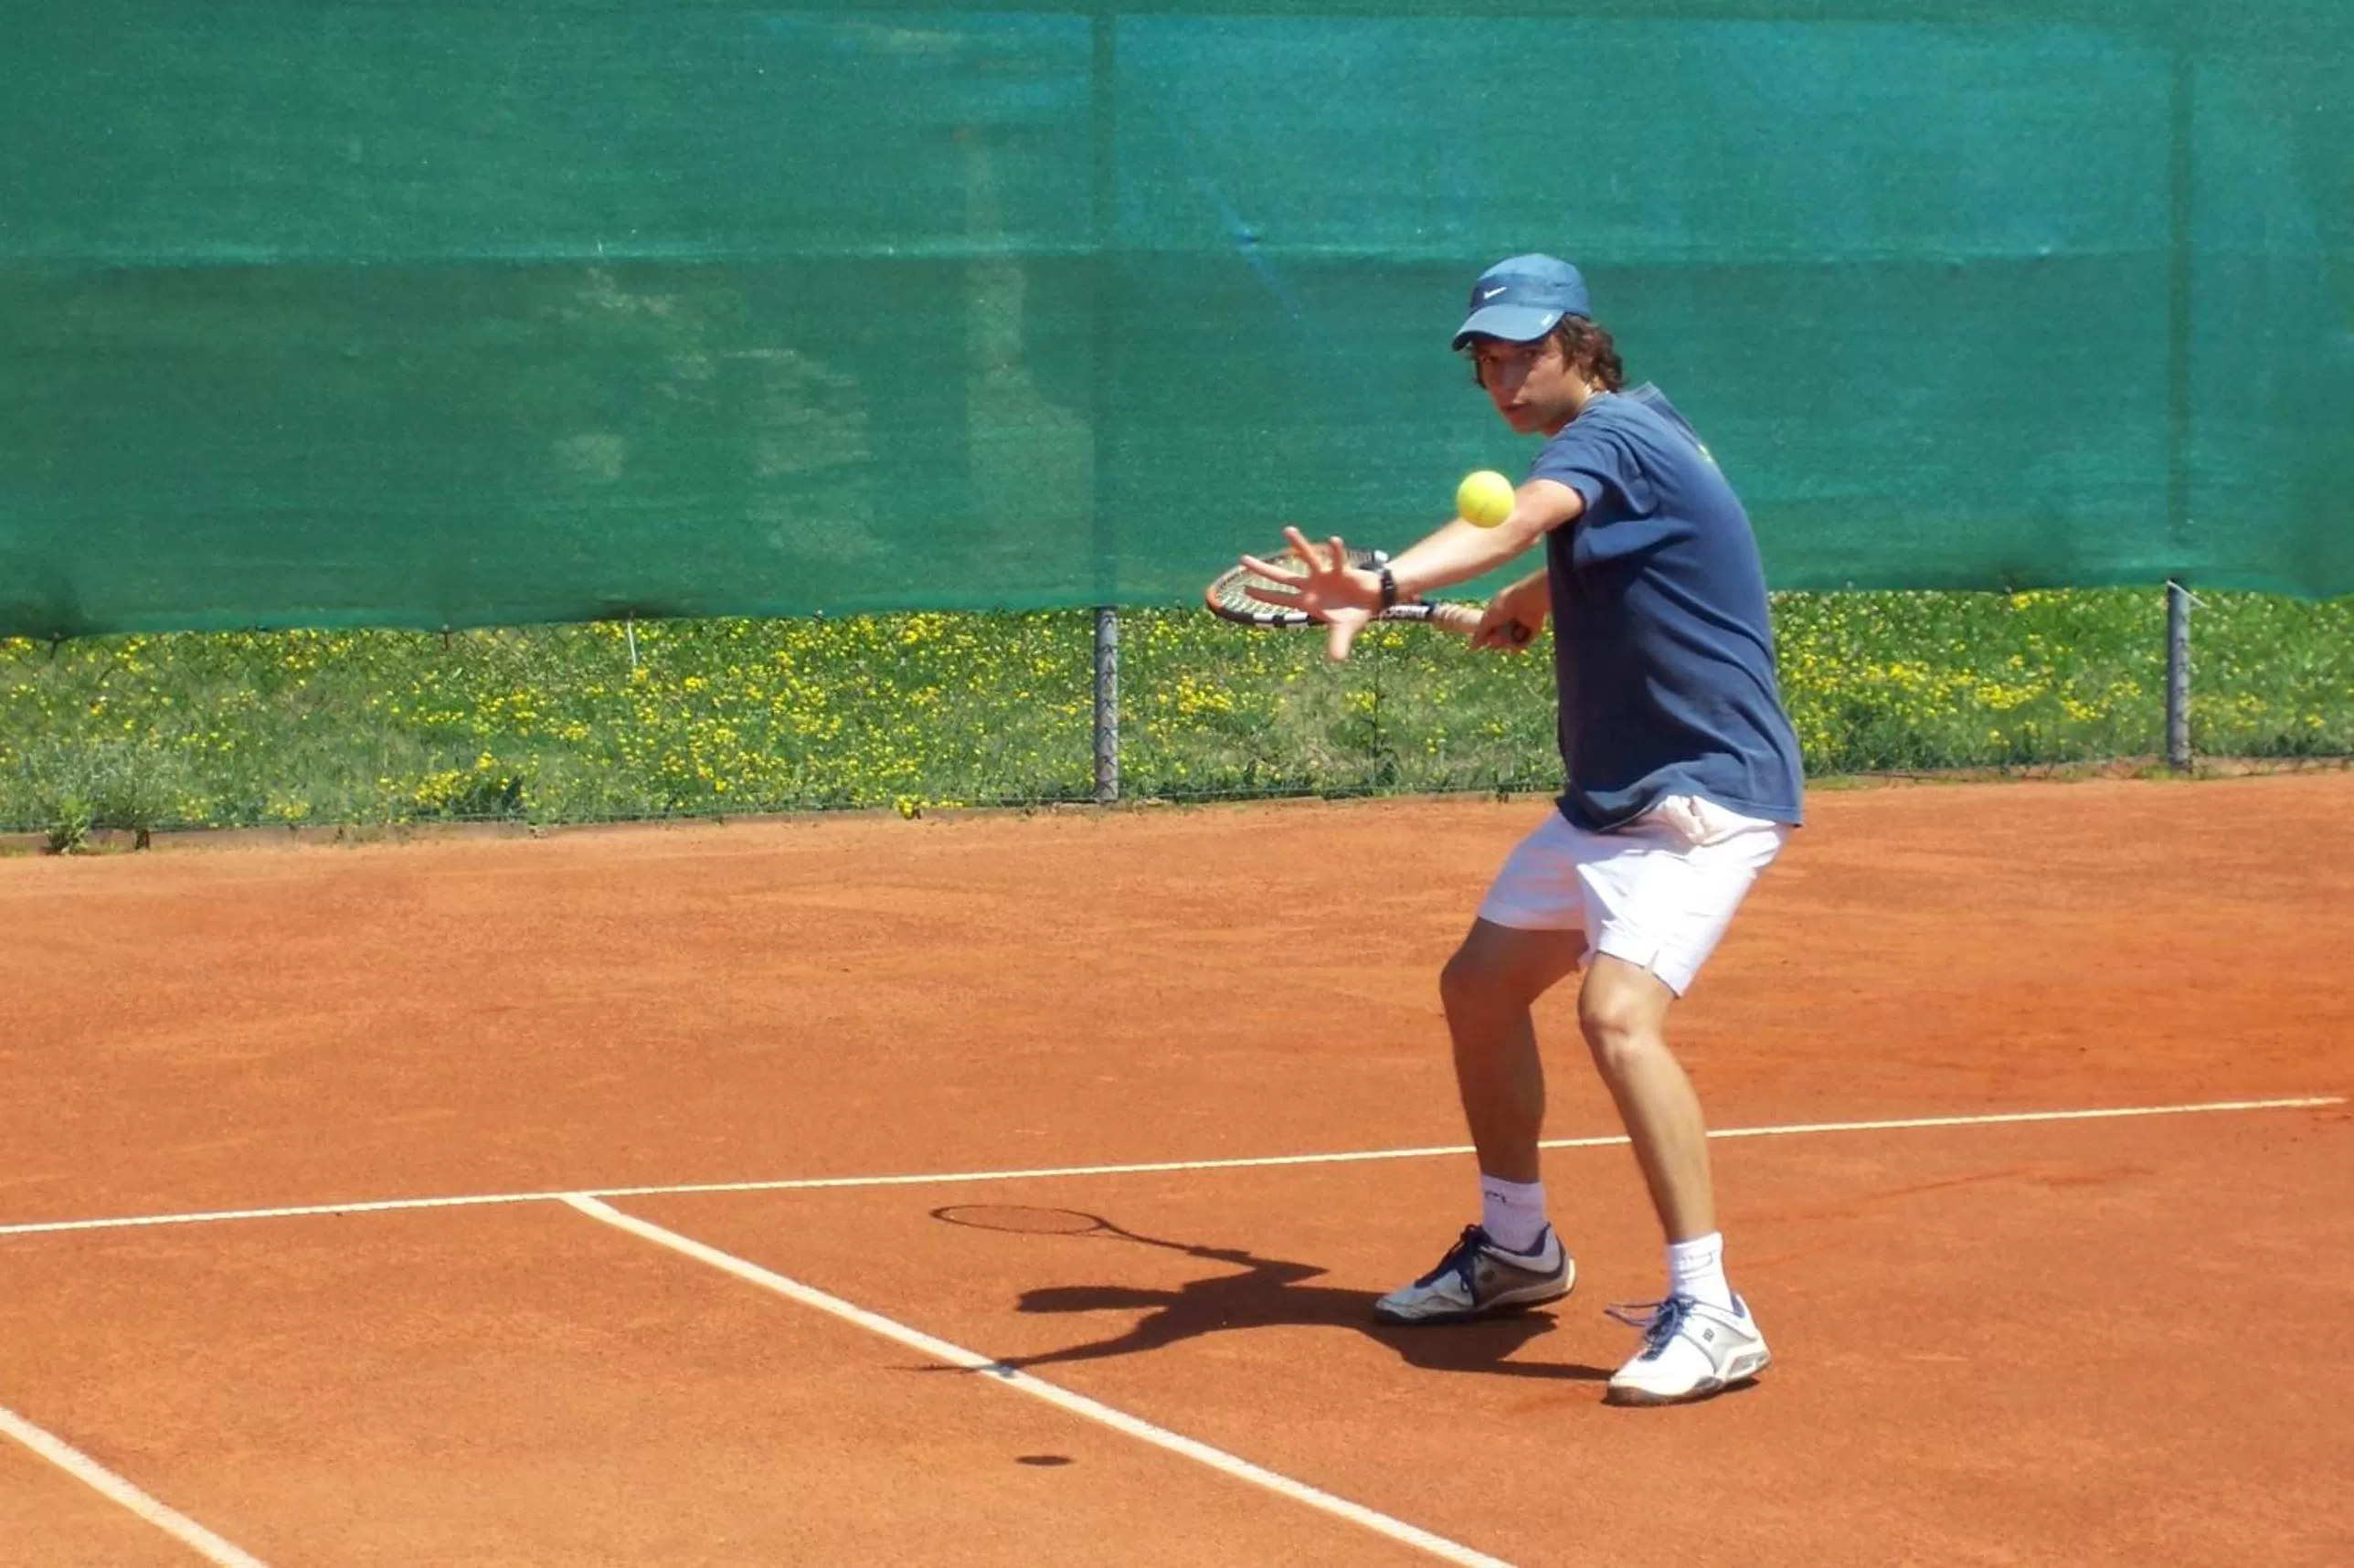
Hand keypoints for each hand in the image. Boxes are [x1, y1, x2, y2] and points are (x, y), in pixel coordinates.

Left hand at [1238, 526, 1381, 661]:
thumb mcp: (1344, 631)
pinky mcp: (1341, 569)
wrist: (1372, 601)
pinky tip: (1333, 540)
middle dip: (1263, 570)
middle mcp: (1311, 586)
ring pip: (1308, 557)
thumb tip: (1336, 660)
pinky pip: (1337, 559)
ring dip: (1299, 544)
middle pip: (1283, 576)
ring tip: (1287, 530)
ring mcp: (1324, 575)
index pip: (1280, 599)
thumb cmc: (1353, 615)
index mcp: (1308, 602)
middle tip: (1242, 559)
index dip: (1263, 596)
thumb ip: (1338, 644)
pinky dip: (1336, 551)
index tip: (1245, 590)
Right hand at [1472, 572, 1548, 651]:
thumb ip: (1479, 634)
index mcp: (1498, 615)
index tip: (1486, 638)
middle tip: (1496, 638)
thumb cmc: (1504, 606)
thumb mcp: (1487, 620)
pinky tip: (1515, 638)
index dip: (1486, 637)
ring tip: (1507, 637)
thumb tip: (1472, 648)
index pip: (1489, 632)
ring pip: (1509, 644)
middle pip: (1498, 640)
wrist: (1526, 601)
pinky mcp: (1531, 633)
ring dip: (1506, 643)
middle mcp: (1509, 621)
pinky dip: (1517, 644)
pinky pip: (1521, 645)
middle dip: (1496, 641)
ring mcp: (1520, 627)